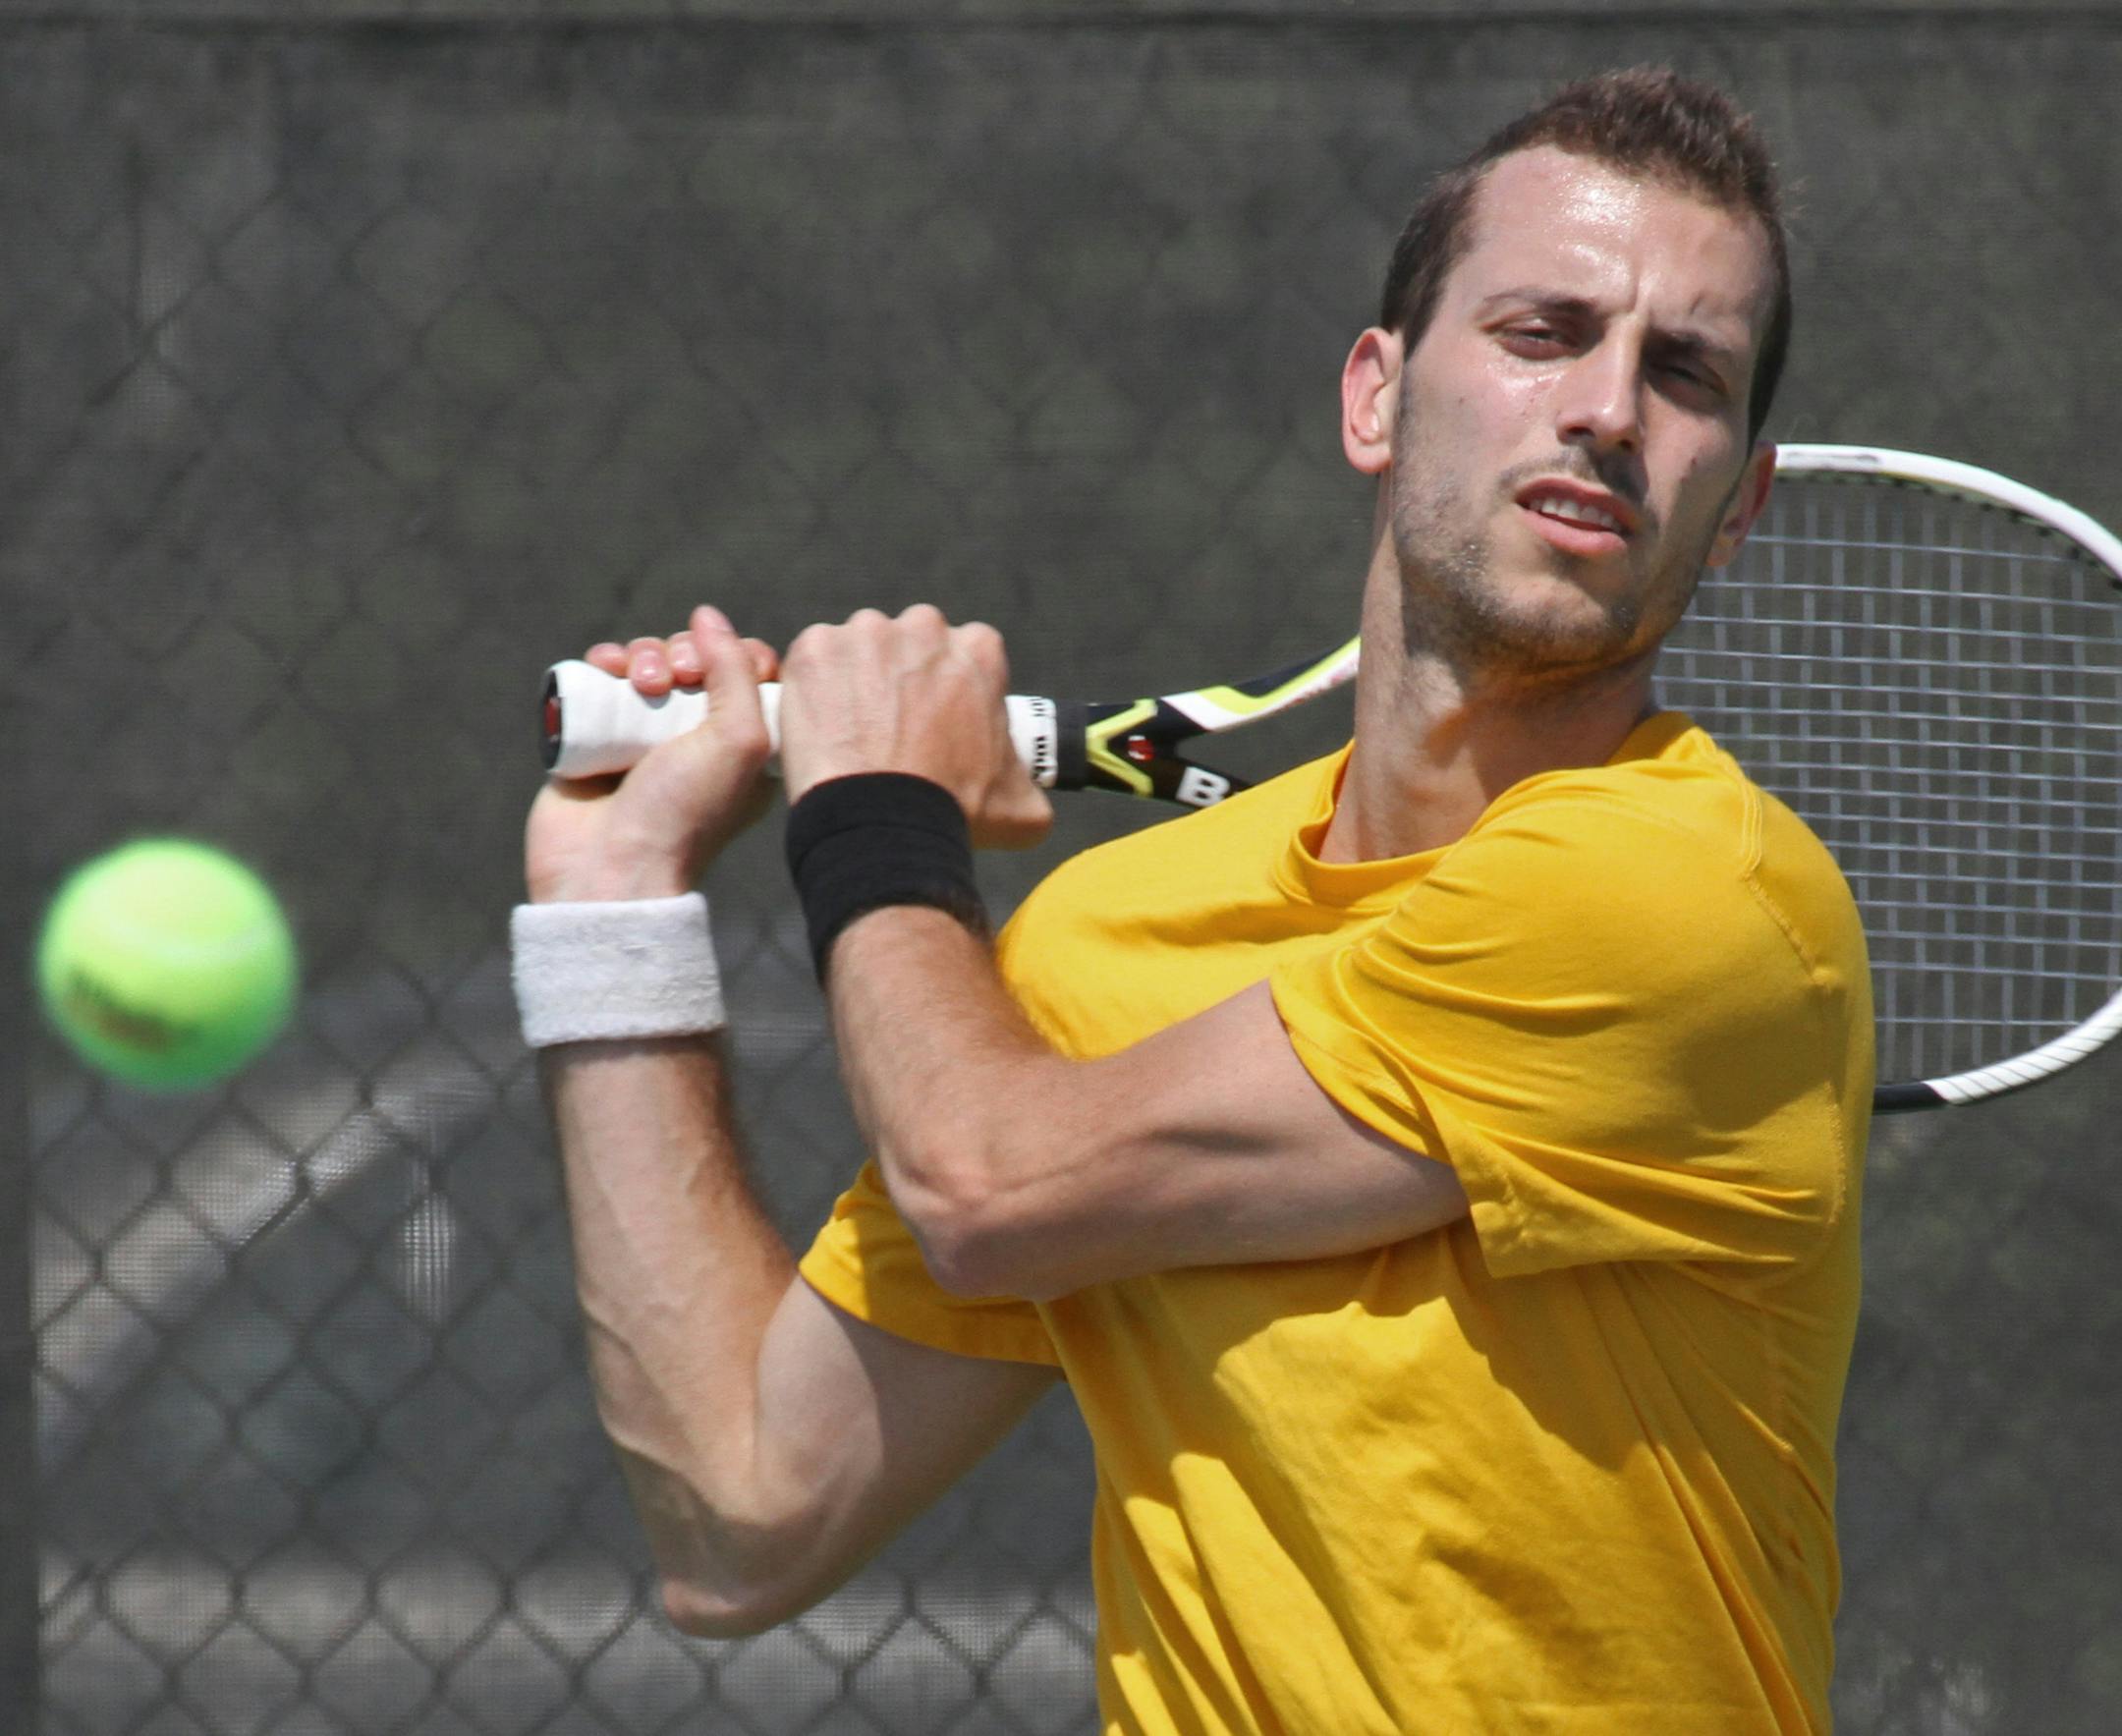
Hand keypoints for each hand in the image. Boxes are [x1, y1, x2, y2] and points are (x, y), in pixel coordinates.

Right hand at [525, 606, 779, 902]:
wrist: (609, 869)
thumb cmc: (684, 813)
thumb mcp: (738, 741)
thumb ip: (737, 671)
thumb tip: (707, 617)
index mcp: (743, 747)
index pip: (748, 674)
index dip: (731, 655)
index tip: (712, 669)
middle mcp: (696, 740)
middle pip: (694, 661)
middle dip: (680, 652)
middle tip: (670, 678)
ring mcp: (644, 739)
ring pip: (647, 665)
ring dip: (641, 654)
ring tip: (635, 679)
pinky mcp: (596, 738)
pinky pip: (602, 681)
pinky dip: (603, 663)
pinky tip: (601, 665)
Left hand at [775, 605, 1052, 849]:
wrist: (885, 821)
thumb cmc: (954, 812)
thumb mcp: (1019, 807)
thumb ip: (1030, 788)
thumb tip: (1033, 799)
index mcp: (977, 651)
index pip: (961, 651)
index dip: (944, 685)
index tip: (931, 717)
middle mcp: (924, 628)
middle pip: (907, 642)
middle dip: (899, 674)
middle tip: (889, 727)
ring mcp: (866, 634)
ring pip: (857, 649)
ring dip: (853, 678)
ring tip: (850, 733)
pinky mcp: (816, 649)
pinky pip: (811, 661)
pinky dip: (811, 687)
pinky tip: (819, 728)